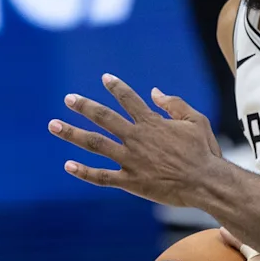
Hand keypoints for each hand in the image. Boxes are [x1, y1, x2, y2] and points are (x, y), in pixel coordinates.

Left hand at [48, 74, 223, 207]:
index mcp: (152, 122)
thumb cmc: (203, 151)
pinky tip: (68, 165)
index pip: (129, 99)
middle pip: (104, 118)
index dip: (116, 87)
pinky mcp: (130, 182)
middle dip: (84, 107)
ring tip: (54, 125)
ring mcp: (131, 160)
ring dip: (72, 133)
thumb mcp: (196, 120)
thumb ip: (174, 104)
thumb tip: (154, 92)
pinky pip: (102, 177)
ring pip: (96, 144)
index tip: (105, 78)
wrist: (205, 182)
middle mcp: (137, 138)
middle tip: (68, 98)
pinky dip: (84, 172)